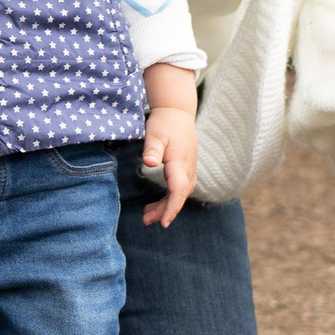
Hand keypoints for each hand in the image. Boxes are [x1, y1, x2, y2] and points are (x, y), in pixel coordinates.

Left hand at [138, 106, 196, 226]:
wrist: (178, 111)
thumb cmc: (164, 122)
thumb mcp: (155, 133)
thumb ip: (152, 149)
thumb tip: (148, 163)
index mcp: (180, 163)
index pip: (178, 191)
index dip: (172, 208)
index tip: (164, 223)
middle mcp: (188, 169)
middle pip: (179, 196)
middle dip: (165, 211)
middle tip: (146, 221)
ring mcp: (189, 169)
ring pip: (180, 194)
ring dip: (166, 206)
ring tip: (147, 216)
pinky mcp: (186, 168)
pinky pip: (179, 188)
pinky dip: (169, 198)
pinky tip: (157, 204)